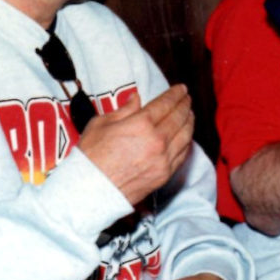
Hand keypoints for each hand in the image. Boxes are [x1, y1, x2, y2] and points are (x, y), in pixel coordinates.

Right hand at [78, 84, 193, 204]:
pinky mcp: (164, 175)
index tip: (181, 88)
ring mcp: (163, 159)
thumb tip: (137, 98)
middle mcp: (157, 141)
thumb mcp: (101, 124)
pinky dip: (187, 142)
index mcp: (141, 124)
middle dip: (185, 105)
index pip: (165, 104)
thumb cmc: (91, 157)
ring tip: (189, 114)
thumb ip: (124, 110)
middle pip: (179, 117)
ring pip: (185, 136)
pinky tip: (186, 136)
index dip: (175, 94)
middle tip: (186, 98)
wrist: (90, 191)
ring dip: (189, 122)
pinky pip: (182, 154)